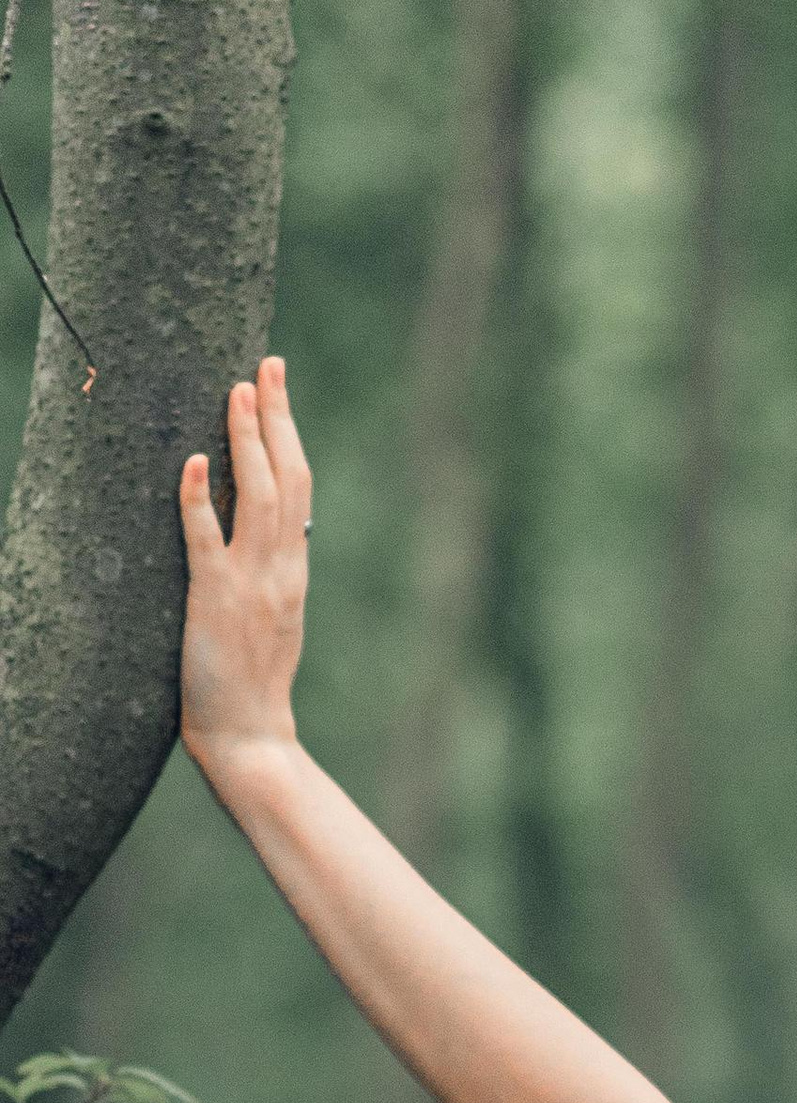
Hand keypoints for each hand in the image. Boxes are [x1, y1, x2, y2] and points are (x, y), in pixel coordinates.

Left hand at [179, 357, 310, 772]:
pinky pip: (206, 540)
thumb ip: (275, 571)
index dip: (287, 433)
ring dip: (245, 441)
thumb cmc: (254, 683)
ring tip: (235, 392)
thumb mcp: (276, 618)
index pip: (298, 487)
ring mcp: (250, 583)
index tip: (274, 387)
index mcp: (294, 570)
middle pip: (286, 478)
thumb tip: (276, 528)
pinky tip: (192, 460)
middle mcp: (280, 569)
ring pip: (256, 497)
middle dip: (275, 417)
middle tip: (266, 366)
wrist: (251, 737)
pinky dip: (199, 498)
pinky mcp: (215, 601)